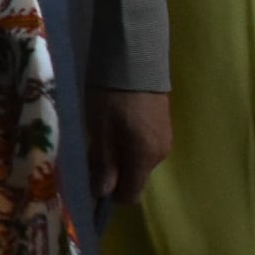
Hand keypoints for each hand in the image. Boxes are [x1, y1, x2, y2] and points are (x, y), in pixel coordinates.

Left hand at [86, 88, 172, 205]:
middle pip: (134, 178)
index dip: (110, 195)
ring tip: (100, 135)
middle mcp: (160, 154)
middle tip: (90, 154)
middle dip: (112, 174)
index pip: (131, 194)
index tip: (90, 182)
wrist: (136, 59)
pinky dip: (127, 145)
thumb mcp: (100, 128)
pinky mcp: (163, 126)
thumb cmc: (112, 96)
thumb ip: (103, 162)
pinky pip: (143, 147)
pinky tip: (114, 125)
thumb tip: (102, 194)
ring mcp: (164, 139)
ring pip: (138, 162)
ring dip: (119, 157)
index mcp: (145, 157)